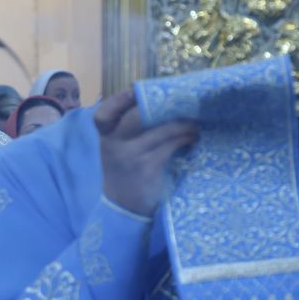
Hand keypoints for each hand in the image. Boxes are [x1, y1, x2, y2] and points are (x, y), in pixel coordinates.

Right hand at [96, 89, 197, 216]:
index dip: (119, 100)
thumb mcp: (117, 151)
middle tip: (182, 104)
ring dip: (182, 125)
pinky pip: (170, 146)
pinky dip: (184, 139)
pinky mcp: (147, 168)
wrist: (124, 208)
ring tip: (194, 124)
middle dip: (162, 108)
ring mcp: (131, 156)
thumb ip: (128, 132)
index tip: (135, 91)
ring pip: (161, 130)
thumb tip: (160, 105)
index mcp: (106, 138)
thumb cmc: (126, 173)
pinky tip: (192, 138)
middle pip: (137, 116)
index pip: (104, 114)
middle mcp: (114, 145)